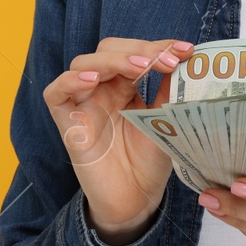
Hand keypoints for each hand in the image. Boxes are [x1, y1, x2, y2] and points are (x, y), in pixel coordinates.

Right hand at [43, 37, 190, 244]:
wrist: (134, 200)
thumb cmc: (148, 161)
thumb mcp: (166, 120)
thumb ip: (170, 90)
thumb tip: (189, 59)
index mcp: (126, 85)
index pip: (135, 51)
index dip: (158, 46)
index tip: (186, 49)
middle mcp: (102, 89)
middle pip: (108, 49)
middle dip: (139, 48)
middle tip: (167, 59)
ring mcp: (83, 103)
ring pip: (84, 63)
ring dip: (113, 59)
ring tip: (142, 66)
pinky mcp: (67, 123)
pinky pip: (55, 92)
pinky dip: (70, 80)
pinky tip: (94, 80)